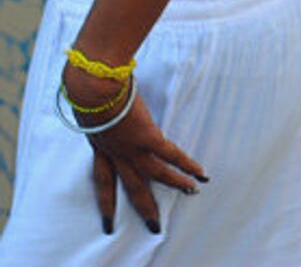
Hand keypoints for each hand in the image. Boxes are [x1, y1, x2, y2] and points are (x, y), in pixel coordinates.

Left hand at [65, 69, 205, 234]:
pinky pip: (170, 155)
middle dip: (142, 207)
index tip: (109, 220)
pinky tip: (200, 173)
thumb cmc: (88, 89)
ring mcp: (131, 148)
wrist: (93, 88)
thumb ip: (99, 113)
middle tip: (154, 225)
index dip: (106, 202)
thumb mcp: (90, 108)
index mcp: (99, 147)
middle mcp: (115, 154)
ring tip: (190, 193)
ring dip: (174, 185)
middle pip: (130, 186)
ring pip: (154, 175)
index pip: (102, 180)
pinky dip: (186, 165)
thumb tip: (105, 105)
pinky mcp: (147, 138)